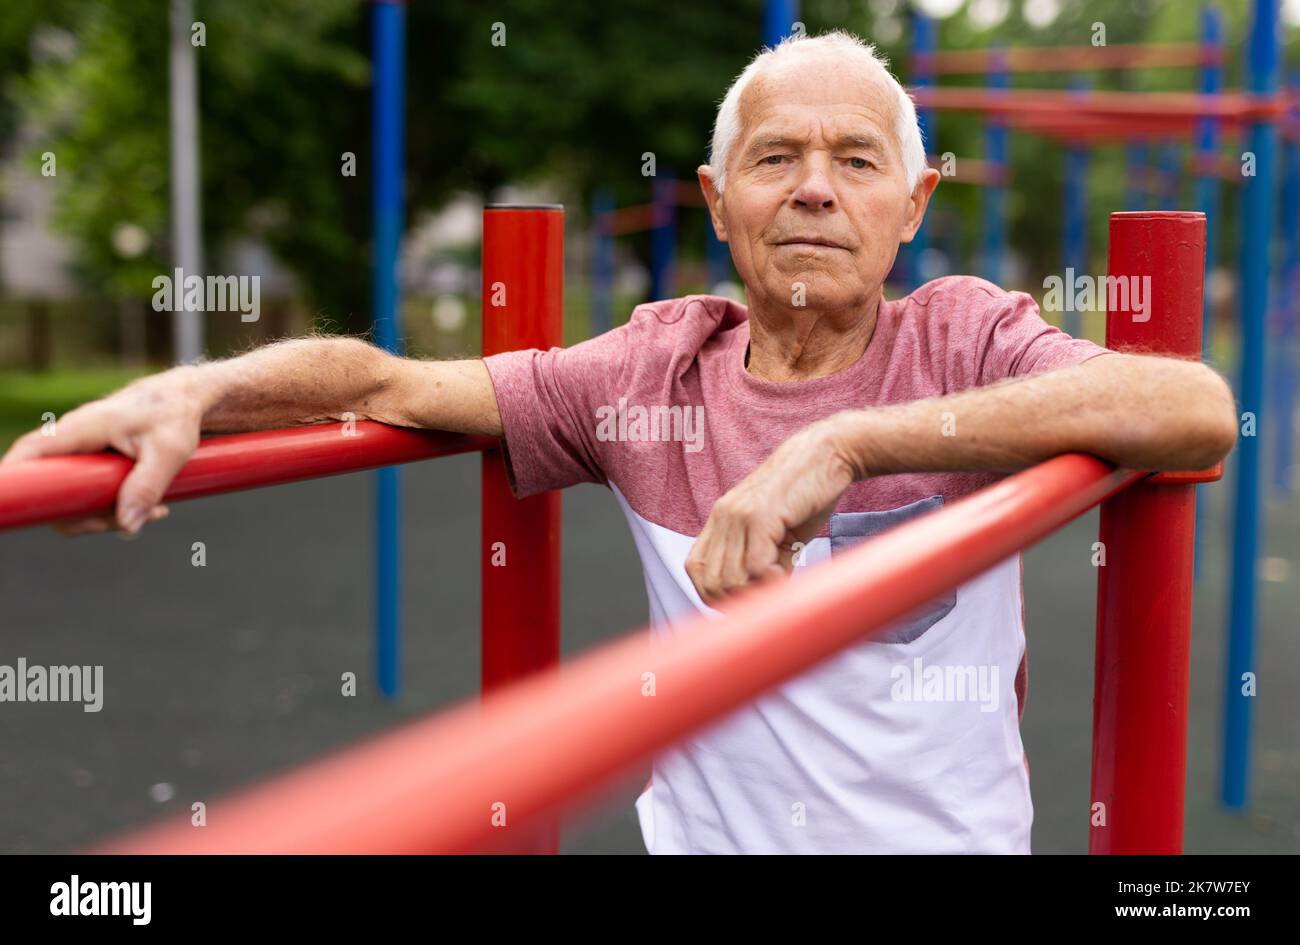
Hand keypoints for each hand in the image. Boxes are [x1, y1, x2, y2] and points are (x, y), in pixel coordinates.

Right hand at [1, 369, 204, 535]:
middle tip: (124, 523)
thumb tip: (127, 526)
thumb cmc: (174, 415)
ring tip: (155, 511)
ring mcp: (83, 452)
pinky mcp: (95, 462)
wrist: (186, 398)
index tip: (19, 505)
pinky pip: (93, 492)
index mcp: (82, 427)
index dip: (16, 477)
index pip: (32, 451)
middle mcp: (74, 439)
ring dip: (108, 514)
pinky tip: (155, 507)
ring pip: (74, 496)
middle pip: (51, 487)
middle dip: (83, 516)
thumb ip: (147, 487)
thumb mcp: (168, 451)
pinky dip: (118, 506)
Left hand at [684, 414, 862, 605]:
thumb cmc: (807, 492)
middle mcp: (724, 515)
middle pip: (712, 583)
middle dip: (741, 601)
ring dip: (758, 593)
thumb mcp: (777, 531)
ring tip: (782, 581)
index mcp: (721, 518)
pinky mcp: (762, 515)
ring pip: (731, 580)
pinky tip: (787, 574)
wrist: (828, 453)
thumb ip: (763, 561)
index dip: (718, 596)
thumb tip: (762, 599)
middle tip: (770, 594)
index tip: (749, 601)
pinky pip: (755, 567)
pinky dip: (772, 582)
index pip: (697, 571)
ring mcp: (739, 514)